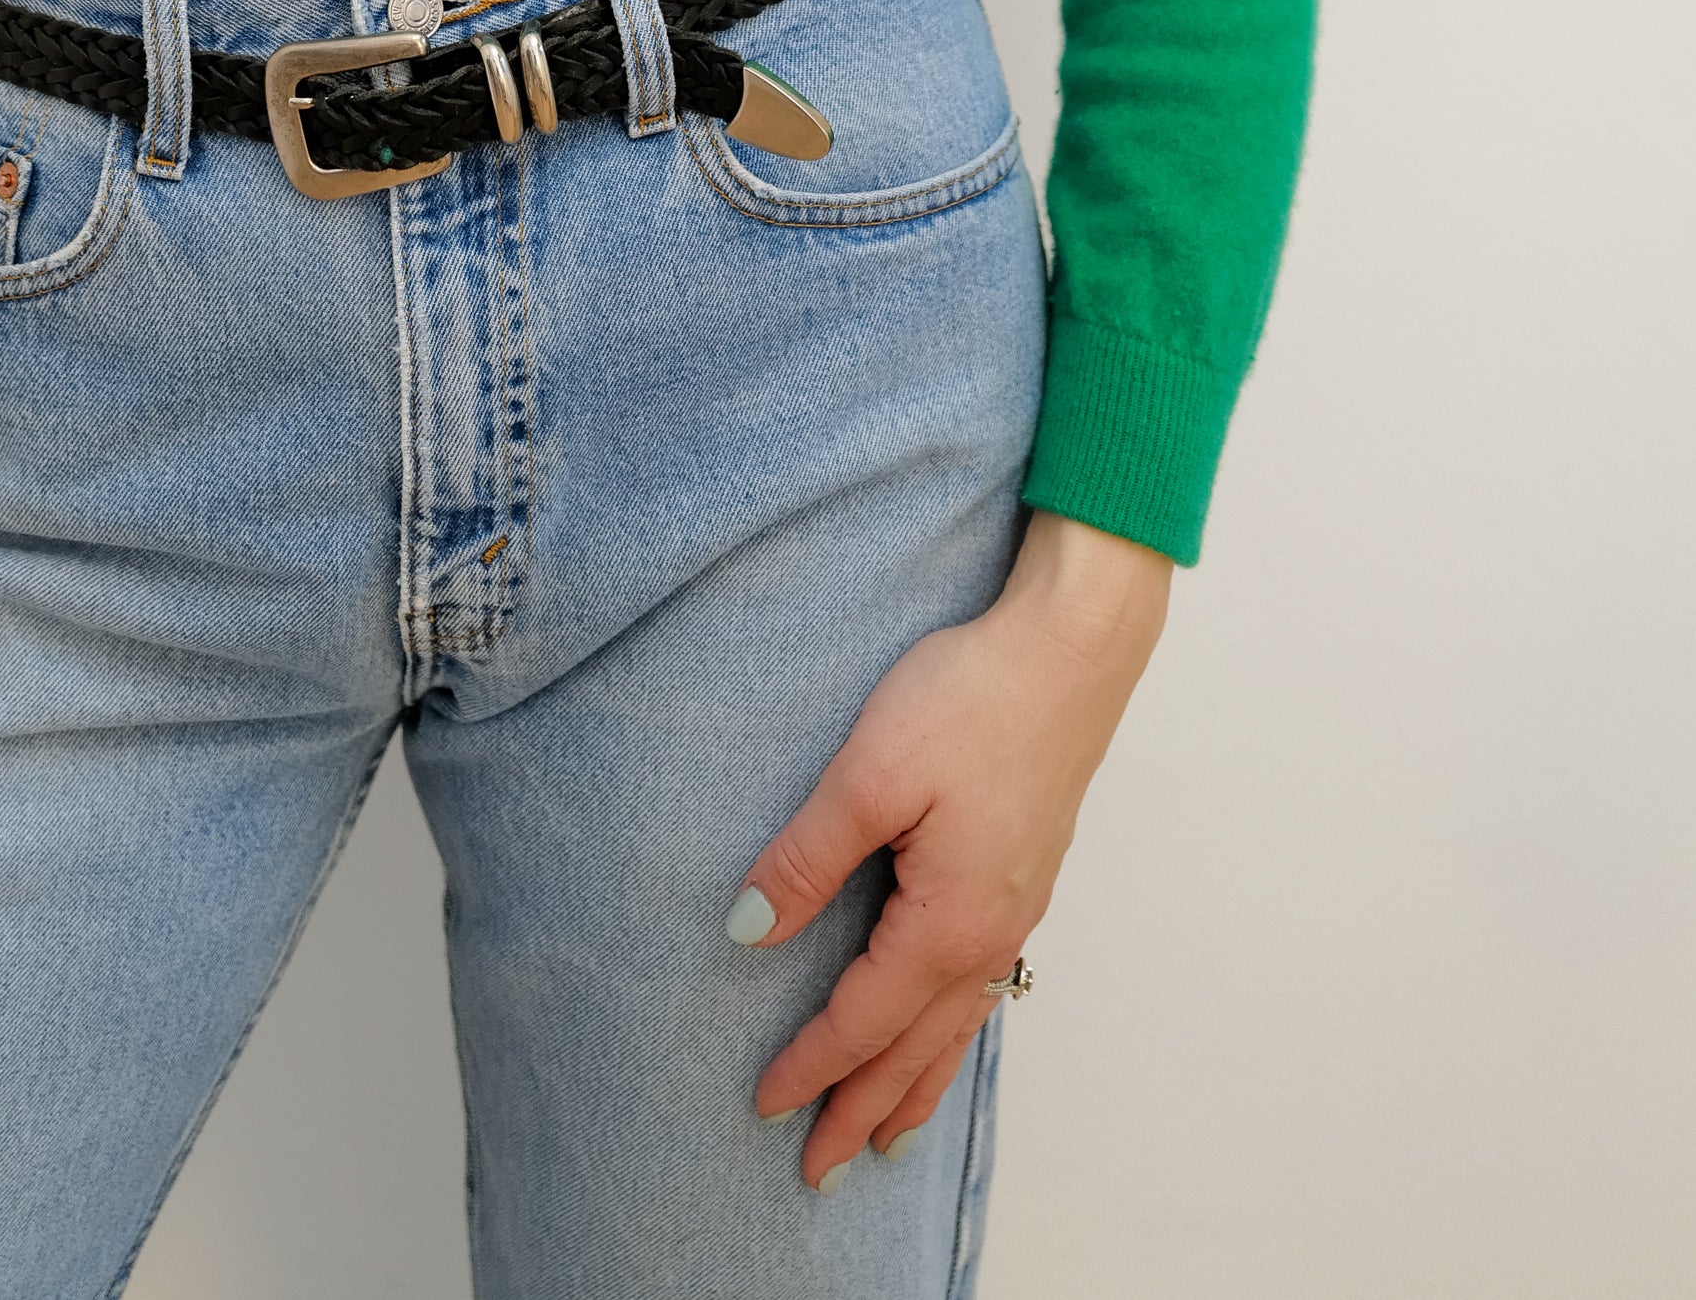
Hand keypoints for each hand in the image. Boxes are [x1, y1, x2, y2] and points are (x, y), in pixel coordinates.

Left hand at [734, 512, 1171, 1190]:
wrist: (1070, 651)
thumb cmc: (971, 699)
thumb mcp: (869, 773)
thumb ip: (807, 857)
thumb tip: (750, 931)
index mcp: (948, 922)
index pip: (864, 1018)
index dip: (810, 1063)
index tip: (764, 1103)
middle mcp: (990, 935)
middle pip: (916, 1048)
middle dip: (863, 1108)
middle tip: (819, 1168)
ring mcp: (1015, 911)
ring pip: (957, 1027)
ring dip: (916, 1086)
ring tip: (885, 1136)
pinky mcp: (1024, 878)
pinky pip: (983, 990)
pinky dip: (955, 1036)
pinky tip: (947, 1033)